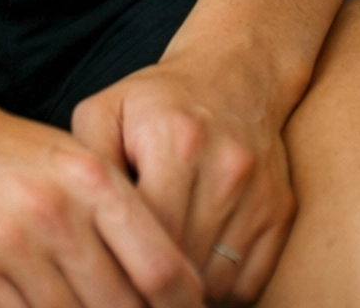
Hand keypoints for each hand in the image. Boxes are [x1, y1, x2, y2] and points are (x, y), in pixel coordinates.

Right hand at [0, 89, 203, 307]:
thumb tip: (170, 287)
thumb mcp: (75, 163)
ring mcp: (14, 242)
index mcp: (93, 178)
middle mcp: (59, 211)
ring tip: (93, 307)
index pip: (162, 269)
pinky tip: (51, 307)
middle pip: (124, 306)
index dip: (185, 306)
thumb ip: (121, 219)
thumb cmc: (11, 152)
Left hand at [71, 58, 294, 302]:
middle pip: (184, 263)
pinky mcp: (281, 213)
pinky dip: (222, 291)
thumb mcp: (106, 109)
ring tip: (158, 278)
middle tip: (126, 288)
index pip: (148, 230)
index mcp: (176, 141)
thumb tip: (78, 225)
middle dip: (151, 285)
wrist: (233, 74)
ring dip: (187, 290)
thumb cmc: (157, 99)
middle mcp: (225, 169)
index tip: (103, 272)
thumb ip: (86, 161)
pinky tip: (195, 270)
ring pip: (218, 282)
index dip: (122, 262)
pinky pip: (251, 284)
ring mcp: (259, 194)